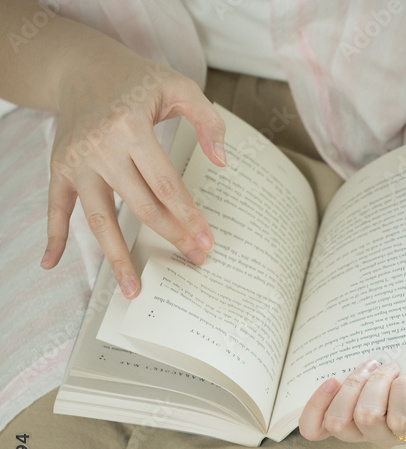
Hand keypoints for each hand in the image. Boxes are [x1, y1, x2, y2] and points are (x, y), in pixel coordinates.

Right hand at [42, 50, 226, 297]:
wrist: (79, 66)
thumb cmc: (136, 79)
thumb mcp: (179, 85)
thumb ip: (208, 120)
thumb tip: (221, 162)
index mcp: (130, 129)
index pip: (167, 186)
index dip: (189, 217)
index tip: (207, 242)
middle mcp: (100, 149)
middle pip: (140, 207)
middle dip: (171, 237)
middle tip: (195, 260)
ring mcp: (76, 162)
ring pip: (98, 218)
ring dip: (116, 257)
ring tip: (133, 291)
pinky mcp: (59, 168)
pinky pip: (55, 207)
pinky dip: (52, 236)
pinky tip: (50, 263)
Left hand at [299, 347, 405, 446]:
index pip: (403, 421)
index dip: (402, 391)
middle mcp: (386, 436)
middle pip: (368, 418)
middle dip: (375, 382)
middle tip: (387, 362)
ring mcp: (357, 431)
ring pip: (339, 422)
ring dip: (350, 386)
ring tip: (365, 365)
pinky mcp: (333, 422)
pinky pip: (314, 428)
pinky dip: (317, 405)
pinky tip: (331, 381)